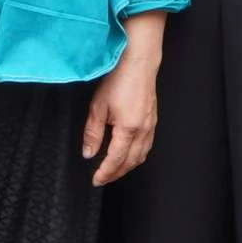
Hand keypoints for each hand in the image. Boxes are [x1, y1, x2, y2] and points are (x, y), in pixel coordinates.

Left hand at [82, 56, 159, 185]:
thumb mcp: (98, 106)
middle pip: (130, 162)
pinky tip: (129, 155)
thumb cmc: (119, 79)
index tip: (95, 180)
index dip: (105, 173)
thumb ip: (93, 133)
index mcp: (128, 129)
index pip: (116, 160)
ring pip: (141, 156)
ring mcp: (151, 126)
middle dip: (116, 174)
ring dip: (127, 167)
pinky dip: (136, 156)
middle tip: (102, 179)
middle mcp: (143, 130)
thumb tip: (88, 153)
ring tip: (114, 171)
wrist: (139, 62)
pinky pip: (147, 146)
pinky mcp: (153, 120)